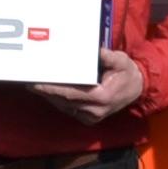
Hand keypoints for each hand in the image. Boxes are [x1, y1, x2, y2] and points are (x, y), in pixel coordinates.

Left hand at [33, 49, 147, 123]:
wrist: (138, 90)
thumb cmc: (127, 73)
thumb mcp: (120, 60)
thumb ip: (106, 56)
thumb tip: (94, 49)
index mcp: (101, 97)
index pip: (70, 94)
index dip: (52, 89)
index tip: (36, 84)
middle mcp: (94, 110)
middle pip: (64, 101)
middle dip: (46, 92)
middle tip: (29, 82)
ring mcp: (91, 117)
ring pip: (64, 107)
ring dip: (50, 96)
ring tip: (36, 85)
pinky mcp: (89, 119)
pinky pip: (69, 109)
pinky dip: (59, 100)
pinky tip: (49, 91)